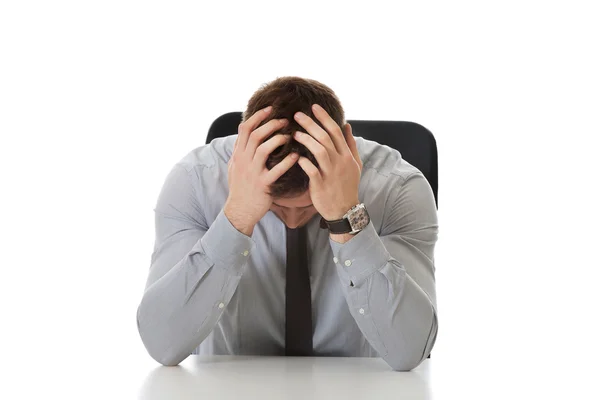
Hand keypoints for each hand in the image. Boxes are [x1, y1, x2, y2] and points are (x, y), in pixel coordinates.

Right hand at [224, 106, 297, 234]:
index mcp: (238, 155)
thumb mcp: (235, 166)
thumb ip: (240, 149)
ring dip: (278, 139)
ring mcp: (252, 173)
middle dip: (271, 125)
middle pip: (255, 135)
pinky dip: (287, 162)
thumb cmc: (240, 188)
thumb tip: (243, 132)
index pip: (245, 129)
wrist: (240, 211)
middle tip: (285, 121)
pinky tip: (296, 156)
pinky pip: (276, 170)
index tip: (270, 109)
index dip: (258, 116)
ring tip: (290, 136)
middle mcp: (244, 161)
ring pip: (263, 149)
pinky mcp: (262, 185)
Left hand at [293, 104, 362, 220]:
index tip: (313, 107)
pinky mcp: (321, 185)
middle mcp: (340, 162)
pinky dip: (303, 161)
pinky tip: (295, 156)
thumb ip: (350, 144)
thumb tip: (347, 125)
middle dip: (311, 124)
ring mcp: (331, 174)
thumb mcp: (355, 164)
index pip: (335, 131)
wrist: (344, 210)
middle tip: (297, 115)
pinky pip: (311, 170)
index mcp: (346, 155)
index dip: (324, 118)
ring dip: (306, 140)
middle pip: (325, 138)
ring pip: (319, 151)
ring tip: (294, 133)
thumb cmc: (347, 185)